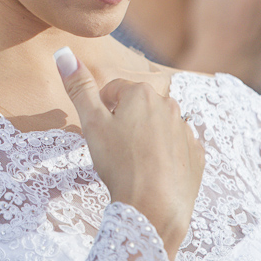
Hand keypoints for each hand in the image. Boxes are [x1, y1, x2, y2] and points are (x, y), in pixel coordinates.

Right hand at [56, 48, 203, 260]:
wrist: (154, 208)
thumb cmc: (119, 163)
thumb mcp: (91, 123)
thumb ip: (79, 87)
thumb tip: (63, 52)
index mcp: (142, 93)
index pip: (113, 90)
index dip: (101, 110)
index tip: (99, 133)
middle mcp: (169, 105)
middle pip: (137, 106)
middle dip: (125, 121)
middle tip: (114, 148)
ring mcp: (186, 130)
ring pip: (158, 126)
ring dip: (145, 137)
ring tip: (132, 163)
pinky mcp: (197, 155)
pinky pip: (176, 147)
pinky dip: (165, 155)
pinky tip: (153, 173)